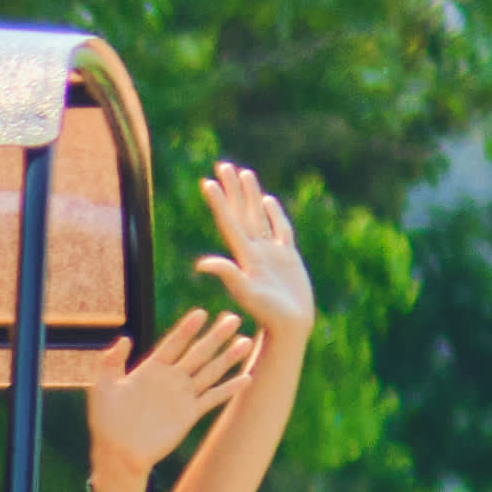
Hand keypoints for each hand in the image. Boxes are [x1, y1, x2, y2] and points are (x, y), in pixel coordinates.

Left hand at [75, 309, 253, 491]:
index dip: (187, 329)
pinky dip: (229, 389)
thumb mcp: (105, 387)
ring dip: (228, 357)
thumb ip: (112, 361)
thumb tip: (124, 337)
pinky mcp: (190, 413)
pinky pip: (213, 398)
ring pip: (210, 371)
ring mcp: (182, 395)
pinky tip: (246, 378)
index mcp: (151, 369)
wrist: (118, 453)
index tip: (201, 313)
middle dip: (215, 336)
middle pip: (198, 353)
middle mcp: (171, 379)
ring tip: (246, 341)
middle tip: (233, 318)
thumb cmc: (107, 421)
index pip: (173, 344)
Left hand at [197, 161, 315, 339]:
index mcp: (245, 255)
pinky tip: (268, 201)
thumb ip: (228, 275)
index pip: (228, 222)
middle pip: (241, 212)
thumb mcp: (246, 293)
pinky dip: (274, 214)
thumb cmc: (269, 313)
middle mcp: (255, 249)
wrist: (290, 327)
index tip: (207, 182)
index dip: (219, 202)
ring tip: (243, 173)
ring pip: (258, 216)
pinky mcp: (287, 257)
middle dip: (232, 188)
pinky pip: (279, 230)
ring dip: (250, 195)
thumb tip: (201, 264)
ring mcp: (271, 252)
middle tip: (222, 164)